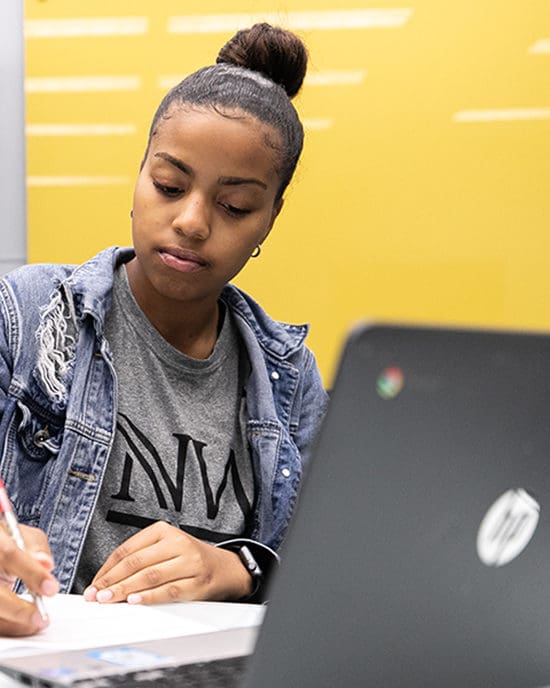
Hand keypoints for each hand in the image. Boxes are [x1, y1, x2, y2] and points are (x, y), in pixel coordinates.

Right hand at [0, 525, 58, 635]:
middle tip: (41, 618)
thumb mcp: (22, 535)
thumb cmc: (6, 542)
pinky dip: (8, 625)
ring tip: (35, 623)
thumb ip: (35, 548)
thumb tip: (46, 564)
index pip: (10, 556)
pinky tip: (21, 625)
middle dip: (19, 609)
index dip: (32, 574)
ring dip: (13, 624)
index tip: (52, 589)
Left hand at [83, 521, 252, 604]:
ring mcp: (189, 562)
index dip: (107, 568)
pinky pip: (169, 590)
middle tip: (96, 595)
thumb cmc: (189, 558)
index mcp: (164, 531)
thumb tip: (106, 581)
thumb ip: (140, 559)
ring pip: (150, 576)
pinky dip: (150, 597)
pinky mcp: (197, 582)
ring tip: (109, 600)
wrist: (226, 567)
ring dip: (125, 590)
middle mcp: (177, 542)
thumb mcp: (166, 548)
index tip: (94, 584)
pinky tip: (136, 601)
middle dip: (112, 581)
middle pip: (136, 563)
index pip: (128, 549)